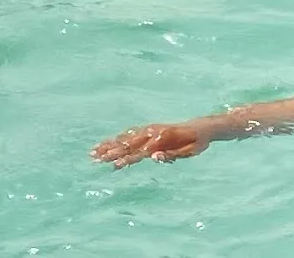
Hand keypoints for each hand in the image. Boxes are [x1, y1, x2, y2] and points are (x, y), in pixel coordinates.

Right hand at [90, 123, 208, 168]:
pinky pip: (129, 134)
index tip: (115, 166)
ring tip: (93, 152)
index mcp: (162, 138)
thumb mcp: (189, 152)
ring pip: (125, 138)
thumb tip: (154, 157)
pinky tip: (105, 145)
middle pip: (128, 144)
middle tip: (95, 159)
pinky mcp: (148, 130)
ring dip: (109, 145)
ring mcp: (149, 130)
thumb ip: (171, 154)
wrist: (201, 128)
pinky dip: (116, 139)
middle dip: (111, 152)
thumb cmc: (196, 143)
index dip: (127, 159)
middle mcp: (153, 132)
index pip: (140, 151)